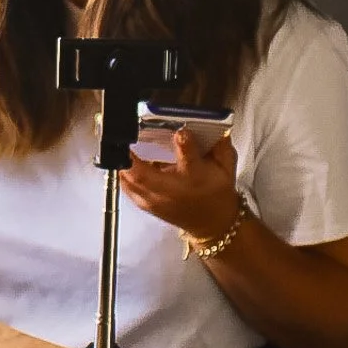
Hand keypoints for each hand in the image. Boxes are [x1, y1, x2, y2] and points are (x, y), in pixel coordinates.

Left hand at [119, 130, 241, 245]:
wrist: (211, 222)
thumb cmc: (216, 193)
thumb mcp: (226, 166)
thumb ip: (220, 144)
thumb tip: (215, 125)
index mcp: (195, 178)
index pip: (188, 158)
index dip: (183, 141)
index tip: (180, 131)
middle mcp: (173, 190)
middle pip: (143, 174)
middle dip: (130, 154)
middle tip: (125, 136)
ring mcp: (156, 200)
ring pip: (129, 181)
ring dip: (123, 162)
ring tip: (121, 146)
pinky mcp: (146, 205)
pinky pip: (126, 187)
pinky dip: (122, 173)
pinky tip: (123, 162)